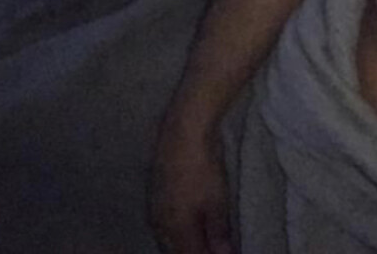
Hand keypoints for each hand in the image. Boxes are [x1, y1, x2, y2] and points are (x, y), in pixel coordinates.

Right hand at [149, 122, 232, 253]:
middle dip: (194, 251)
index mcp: (177, 228)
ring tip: (203, 242)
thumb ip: (218, 233)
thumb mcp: (218, 202)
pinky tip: (186, 228)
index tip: (222, 253)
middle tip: (215, 248)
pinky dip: (176, 233)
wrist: (182, 134)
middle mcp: (160, 224)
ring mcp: (154, 210)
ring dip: (183, 245)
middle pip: (176, 251)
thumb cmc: (203, 167)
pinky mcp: (154, 198)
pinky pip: (163, 226)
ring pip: (167, 240)